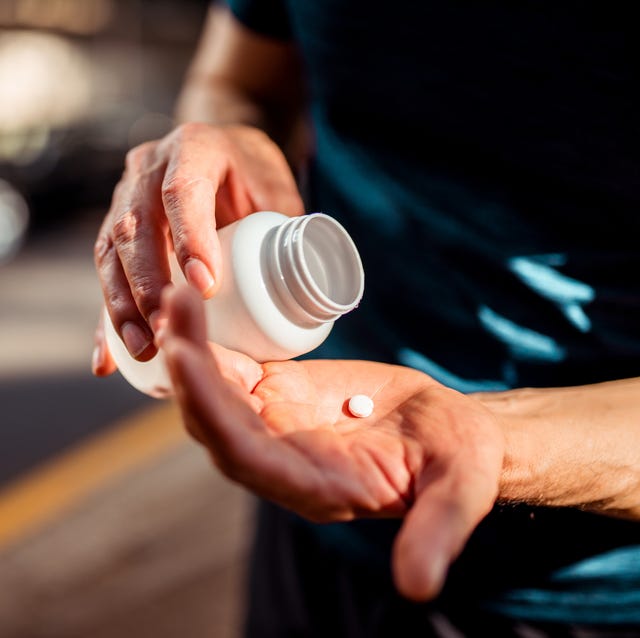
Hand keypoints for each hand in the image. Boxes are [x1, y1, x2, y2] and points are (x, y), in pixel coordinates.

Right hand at [92, 123, 302, 373]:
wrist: (224, 152)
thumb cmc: (253, 174)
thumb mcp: (276, 189)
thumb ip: (286, 229)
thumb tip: (304, 289)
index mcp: (193, 149)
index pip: (183, 192)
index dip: (190, 239)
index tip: (206, 288)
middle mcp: (148, 169)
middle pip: (135, 227)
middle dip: (147, 285)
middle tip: (168, 329)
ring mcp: (125, 197)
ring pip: (110, 251)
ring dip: (122, 305)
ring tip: (144, 348)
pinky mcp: (116, 229)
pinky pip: (106, 273)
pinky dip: (107, 317)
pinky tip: (109, 356)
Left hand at [160, 286, 504, 600]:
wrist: (445, 430)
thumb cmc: (456, 460)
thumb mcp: (457, 490)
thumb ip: (438, 531)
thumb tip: (420, 587)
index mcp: (315, 488)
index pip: (248, 458)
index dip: (214, 413)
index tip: (187, 359)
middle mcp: (282, 461)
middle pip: (215, 423)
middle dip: (190, 371)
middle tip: (174, 307)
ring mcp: (275, 427)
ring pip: (215, 395)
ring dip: (191, 350)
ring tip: (178, 295)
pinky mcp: (279, 396)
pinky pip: (233, 373)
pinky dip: (211, 343)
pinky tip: (194, 306)